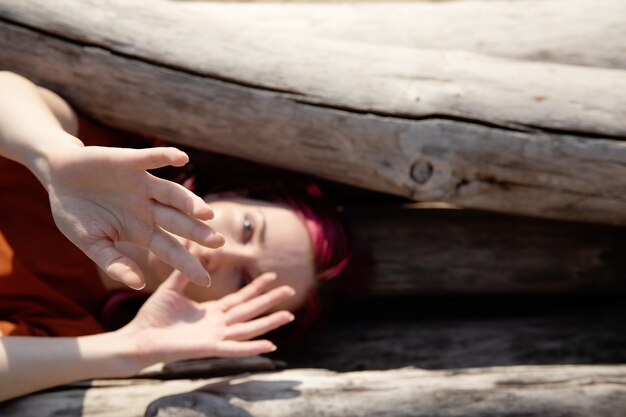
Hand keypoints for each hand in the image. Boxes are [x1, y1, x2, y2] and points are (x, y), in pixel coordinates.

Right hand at [46, 145, 223, 288]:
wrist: (59, 177)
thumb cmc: (77, 213)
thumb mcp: (91, 243)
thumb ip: (114, 262)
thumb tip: (138, 283)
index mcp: (141, 230)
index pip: (170, 249)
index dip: (187, 263)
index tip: (206, 280)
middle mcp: (148, 208)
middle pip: (178, 222)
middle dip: (198, 232)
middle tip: (219, 243)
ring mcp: (142, 185)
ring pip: (171, 194)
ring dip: (189, 202)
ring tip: (206, 213)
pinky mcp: (130, 163)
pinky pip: (151, 159)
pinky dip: (165, 157)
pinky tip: (182, 159)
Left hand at [122, 270, 294, 368]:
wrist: (138, 339)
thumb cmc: (152, 317)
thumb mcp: (172, 288)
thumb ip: (184, 270)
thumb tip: (186, 243)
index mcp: (211, 312)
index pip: (240, 298)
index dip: (256, 287)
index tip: (272, 276)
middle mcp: (217, 325)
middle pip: (250, 310)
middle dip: (270, 301)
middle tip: (290, 290)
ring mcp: (215, 337)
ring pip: (249, 328)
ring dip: (269, 322)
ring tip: (289, 314)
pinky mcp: (208, 348)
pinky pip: (235, 348)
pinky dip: (253, 347)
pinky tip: (271, 345)